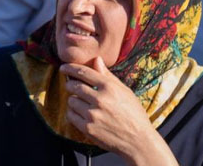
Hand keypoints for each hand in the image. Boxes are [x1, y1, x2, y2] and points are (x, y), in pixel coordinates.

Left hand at [61, 58, 177, 165]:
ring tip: (83, 104)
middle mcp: (100, 100)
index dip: (70, 68)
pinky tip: (82, 114)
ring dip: (74, 100)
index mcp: (109, 88)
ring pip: (71, 101)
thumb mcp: (125, 92)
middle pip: (74, 86)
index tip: (63, 68)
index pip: (83, 72)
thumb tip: (96, 59)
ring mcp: (93, 115)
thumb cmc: (134, 115)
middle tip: (72, 86)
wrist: (139, 142)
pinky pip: (71, 115)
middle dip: (70, 84)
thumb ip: (108, 76)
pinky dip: (73, 113)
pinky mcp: (88, 128)